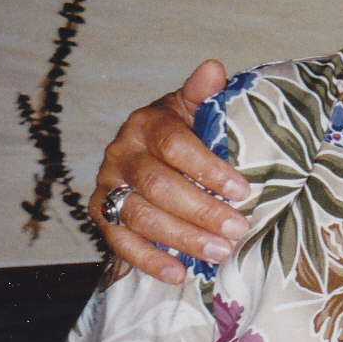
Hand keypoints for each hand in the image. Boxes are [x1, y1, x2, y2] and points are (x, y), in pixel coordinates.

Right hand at [90, 60, 250, 284]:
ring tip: (219, 253)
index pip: (175, 146)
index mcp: (148, 122)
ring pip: (141, 216)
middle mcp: (121, 153)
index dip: (207, 169)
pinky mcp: (100, 214)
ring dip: (181, 238)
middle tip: (238, 229)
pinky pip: (119, 242)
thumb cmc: (184, 129)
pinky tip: (178, 274)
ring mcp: (108, 185)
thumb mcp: (195, 107)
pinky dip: (148, 260)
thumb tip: (213, 68)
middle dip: (201, 211)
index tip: (242, 190)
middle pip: (159, 186)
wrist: (149, 147)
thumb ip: (204, 93)